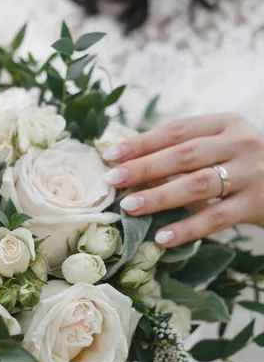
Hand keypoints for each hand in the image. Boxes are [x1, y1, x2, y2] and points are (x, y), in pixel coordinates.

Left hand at [103, 113, 263, 246]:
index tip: (112, 154)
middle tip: (113, 179)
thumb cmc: (246, 165)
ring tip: (129, 206)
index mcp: (225, 124)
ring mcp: (250, 173)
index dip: (143, 142)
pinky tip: (163, 237)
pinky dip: (188, 227)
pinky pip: (216, 218)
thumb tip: (132, 162)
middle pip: (184, 155)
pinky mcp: (257, 204)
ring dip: (159, 196)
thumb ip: (187, 150)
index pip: (177, 130)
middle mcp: (239, 143)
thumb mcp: (223, 146)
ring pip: (198, 185)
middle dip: (144, 167)